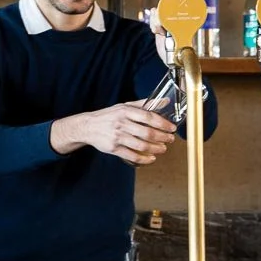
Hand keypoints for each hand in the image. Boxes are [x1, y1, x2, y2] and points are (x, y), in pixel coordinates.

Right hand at [60, 100, 176, 164]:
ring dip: (156, 149)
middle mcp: (121, 123)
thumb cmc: (108, 116)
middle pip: (147, 133)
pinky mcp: (113, 148)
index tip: (172, 128)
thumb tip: (165, 101)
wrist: (87, 126)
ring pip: (141, 146)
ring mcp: (117, 137)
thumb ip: (144, 104)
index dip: (163, 124)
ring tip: (162, 148)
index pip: (149, 117)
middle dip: (162, 137)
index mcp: (125, 111)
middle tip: (170, 139)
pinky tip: (151, 158)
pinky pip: (132, 156)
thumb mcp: (124, 106)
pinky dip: (144, 159)